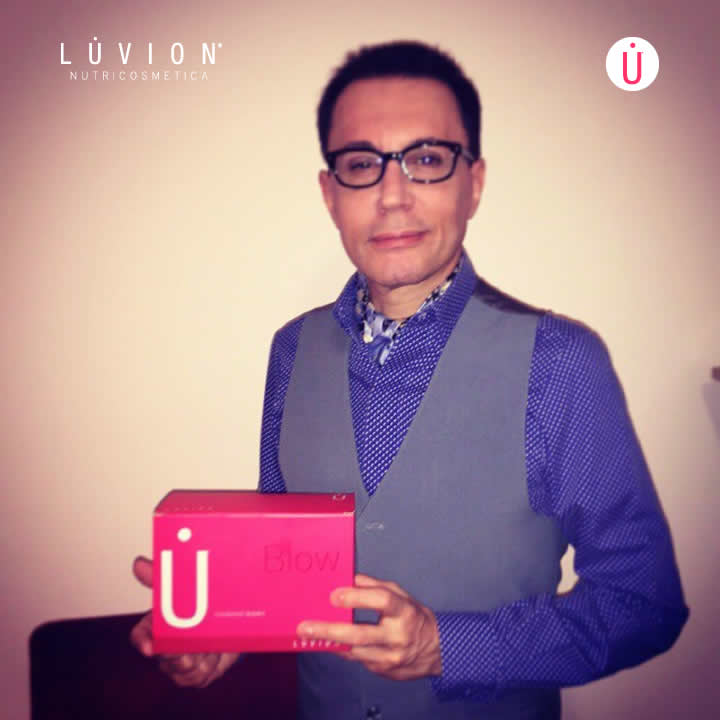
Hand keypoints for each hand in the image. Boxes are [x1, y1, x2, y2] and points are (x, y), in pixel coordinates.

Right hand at [129, 556, 238, 686]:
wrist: (229, 623)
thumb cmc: (198, 605)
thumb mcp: (183, 588)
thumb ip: (163, 577)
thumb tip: (139, 563)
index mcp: (157, 625)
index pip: (141, 635)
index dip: (143, 642)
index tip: (150, 647)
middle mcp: (165, 648)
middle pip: (165, 657)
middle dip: (178, 652)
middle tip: (190, 645)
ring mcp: (180, 663)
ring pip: (184, 669)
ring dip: (200, 656)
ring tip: (211, 642)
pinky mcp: (197, 675)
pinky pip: (200, 677)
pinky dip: (211, 664)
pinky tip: (218, 651)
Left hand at [296, 574, 442, 680]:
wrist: (435, 649)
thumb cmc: (412, 616)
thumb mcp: (400, 594)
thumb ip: (373, 586)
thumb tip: (347, 577)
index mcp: (403, 611)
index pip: (381, 601)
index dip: (356, 597)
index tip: (334, 595)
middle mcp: (398, 635)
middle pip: (361, 633)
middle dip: (330, 630)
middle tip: (306, 627)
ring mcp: (391, 656)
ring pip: (355, 651)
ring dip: (330, 642)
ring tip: (308, 636)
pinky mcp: (384, 670)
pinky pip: (358, 659)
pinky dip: (342, 650)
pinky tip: (329, 642)